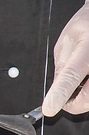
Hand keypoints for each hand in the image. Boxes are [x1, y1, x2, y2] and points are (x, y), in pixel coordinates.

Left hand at [42, 0, 88, 116]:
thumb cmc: (86, 25)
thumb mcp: (66, 42)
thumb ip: (61, 66)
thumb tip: (55, 91)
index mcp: (87, 46)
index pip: (72, 74)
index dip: (60, 93)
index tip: (49, 108)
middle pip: (88, 97)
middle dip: (72, 104)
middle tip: (63, 98)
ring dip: (83, 99)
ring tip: (80, 82)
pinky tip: (86, 82)